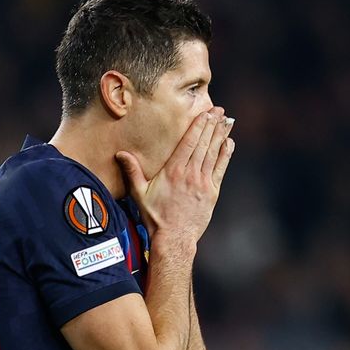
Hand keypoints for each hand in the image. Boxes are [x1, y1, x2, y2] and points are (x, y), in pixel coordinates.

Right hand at [116, 108, 234, 245]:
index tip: (205, 113)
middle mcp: (190, 174)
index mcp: (173, 171)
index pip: (189, 142)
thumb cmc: (155, 217)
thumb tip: (120, 154)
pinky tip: (229, 143)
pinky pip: (221, 169)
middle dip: (212, 125)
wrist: (174, 238)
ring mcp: (203, 183)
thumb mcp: (139, 194)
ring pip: (213, 154)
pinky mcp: (212, 192)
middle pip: (203, 144)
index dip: (198, 126)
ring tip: (226, 121)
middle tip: (219, 111)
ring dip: (220, 136)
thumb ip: (132, 172)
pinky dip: (225, 155)